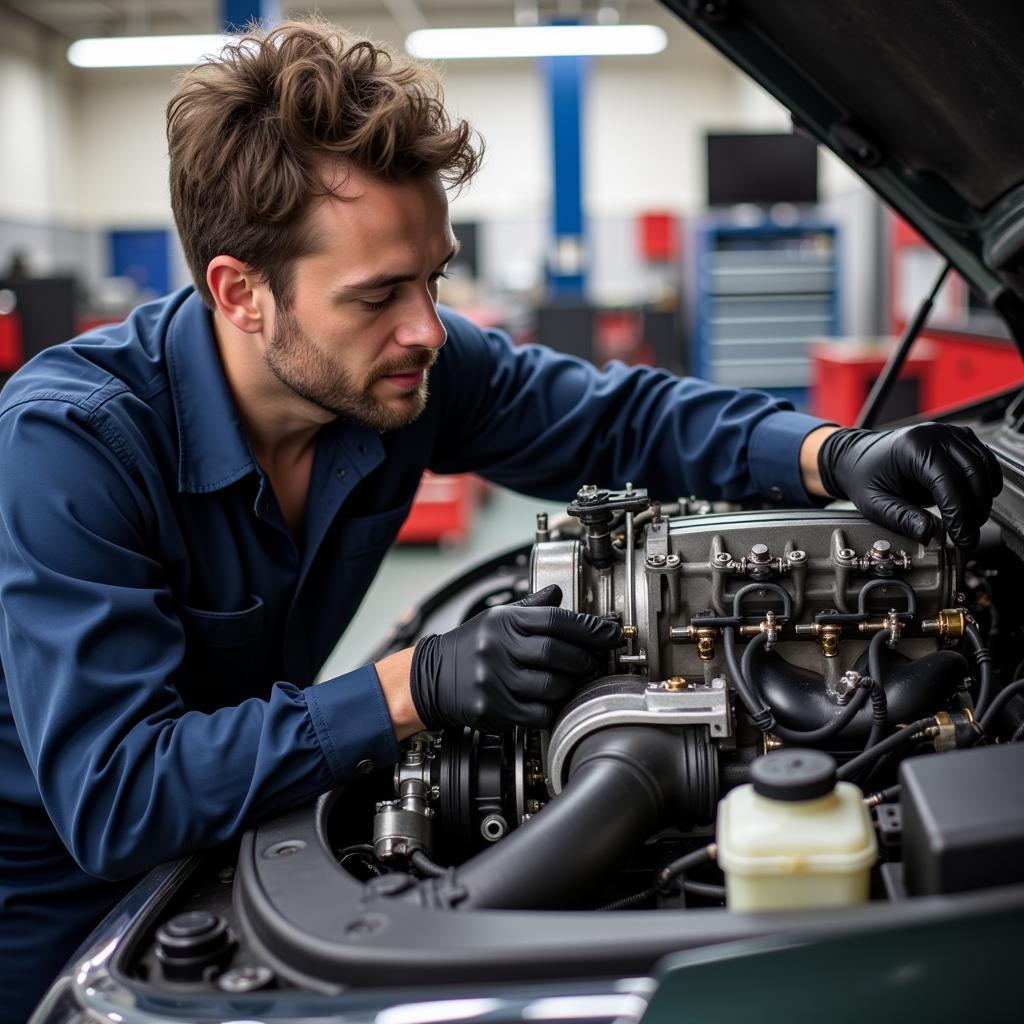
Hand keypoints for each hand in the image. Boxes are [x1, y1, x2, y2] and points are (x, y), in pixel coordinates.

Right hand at [409, 584, 621, 730]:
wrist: (431, 676)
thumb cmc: (471, 645)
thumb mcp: (498, 617)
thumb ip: (533, 608)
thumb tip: (561, 593)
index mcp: (504, 622)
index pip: (556, 620)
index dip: (590, 629)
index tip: (611, 634)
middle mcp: (497, 648)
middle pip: (557, 654)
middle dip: (584, 659)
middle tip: (593, 661)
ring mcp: (493, 680)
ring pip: (551, 687)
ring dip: (570, 685)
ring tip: (571, 680)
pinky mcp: (492, 709)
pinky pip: (538, 714)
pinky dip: (551, 708)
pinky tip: (549, 699)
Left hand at [817, 422, 1002, 547]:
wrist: (857, 456)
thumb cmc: (864, 476)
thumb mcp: (874, 503)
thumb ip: (902, 518)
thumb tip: (930, 534)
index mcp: (912, 447)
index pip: (947, 482)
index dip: (959, 514)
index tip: (963, 537)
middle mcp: (934, 435)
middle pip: (972, 473)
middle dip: (975, 509)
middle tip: (968, 536)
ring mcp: (949, 433)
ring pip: (983, 466)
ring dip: (984, 498)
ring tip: (971, 523)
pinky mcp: (957, 438)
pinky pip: (983, 460)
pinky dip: (986, 482)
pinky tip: (977, 502)